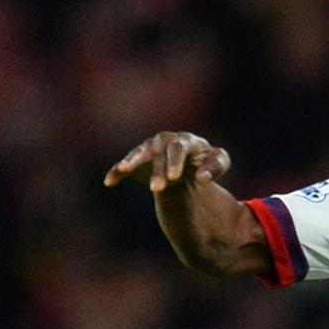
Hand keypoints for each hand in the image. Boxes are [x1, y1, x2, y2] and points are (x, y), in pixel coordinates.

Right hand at [105, 131, 230, 191]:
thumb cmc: (206, 161)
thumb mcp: (218, 162)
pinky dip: (116, 172)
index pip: (179, 148)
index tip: (174, 178)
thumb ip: (215, 167)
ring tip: (124, 169)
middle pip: (159, 154)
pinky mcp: (137, 161)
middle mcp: (165, 141)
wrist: (189, 164)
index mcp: (186, 140)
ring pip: (140, 154)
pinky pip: (125, 165)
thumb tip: (203, 178)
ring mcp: (149, 148)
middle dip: (158, 170)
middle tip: (157, 189)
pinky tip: (109, 181)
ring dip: (133, 162)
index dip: (175, 161)